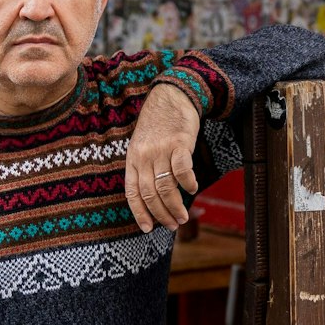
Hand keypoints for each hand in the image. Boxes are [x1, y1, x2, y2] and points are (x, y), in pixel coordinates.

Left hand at [126, 85, 200, 231]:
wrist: (171, 96)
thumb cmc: (158, 124)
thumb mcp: (142, 145)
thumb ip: (145, 167)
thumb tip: (154, 196)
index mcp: (133, 159)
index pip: (132, 192)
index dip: (139, 212)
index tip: (147, 228)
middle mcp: (144, 156)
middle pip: (150, 193)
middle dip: (161, 214)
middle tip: (173, 225)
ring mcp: (161, 150)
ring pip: (166, 186)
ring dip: (175, 205)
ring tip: (183, 216)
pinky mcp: (179, 143)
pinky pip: (182, 170)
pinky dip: (188, 183)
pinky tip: (192, 189)